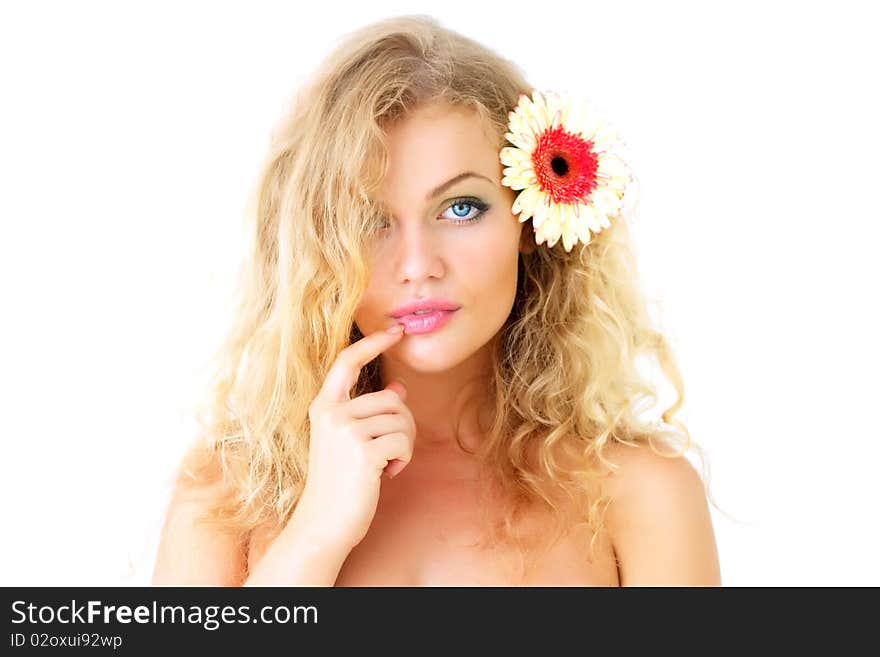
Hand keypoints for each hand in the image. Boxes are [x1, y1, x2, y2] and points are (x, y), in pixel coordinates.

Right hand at [296, 324, 415, 549]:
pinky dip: (403, 459)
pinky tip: (386, 475)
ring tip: (385, 465)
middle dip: (403, 425)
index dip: (372, 343)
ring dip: (404, 445)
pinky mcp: (363, 451)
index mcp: (323, 407)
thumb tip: (398, 390)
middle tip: (393, 451)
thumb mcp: (349, 442)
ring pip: (401, 419)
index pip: (347, 362)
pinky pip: (403, 441)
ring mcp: (346, 431)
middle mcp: (331, 413)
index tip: (396, 331)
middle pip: (391, 399)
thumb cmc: (339, 484)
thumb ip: (369, 413)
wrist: (323, 524)